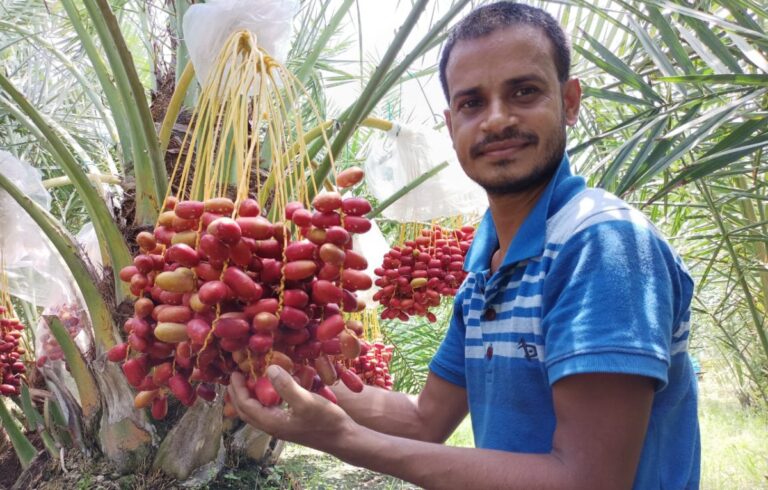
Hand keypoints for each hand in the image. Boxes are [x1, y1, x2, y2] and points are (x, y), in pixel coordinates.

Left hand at [227, 365, 354, 452]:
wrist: (343, 438)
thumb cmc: (326, 420)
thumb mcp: (306, 401)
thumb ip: (286, 386)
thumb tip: (269, 368)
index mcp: (272, 422)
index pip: (245, 405)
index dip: (237, 388)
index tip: (234, 371)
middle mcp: (273, 426)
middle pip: (245, 411)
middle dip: (237, 394)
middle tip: (236, 375)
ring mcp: (281, 426)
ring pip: (256, 412)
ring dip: (248, 397)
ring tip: (248, 380)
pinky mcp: (289, 423)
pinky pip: (267, 410)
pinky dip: (261, 399)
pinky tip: (270, 389)